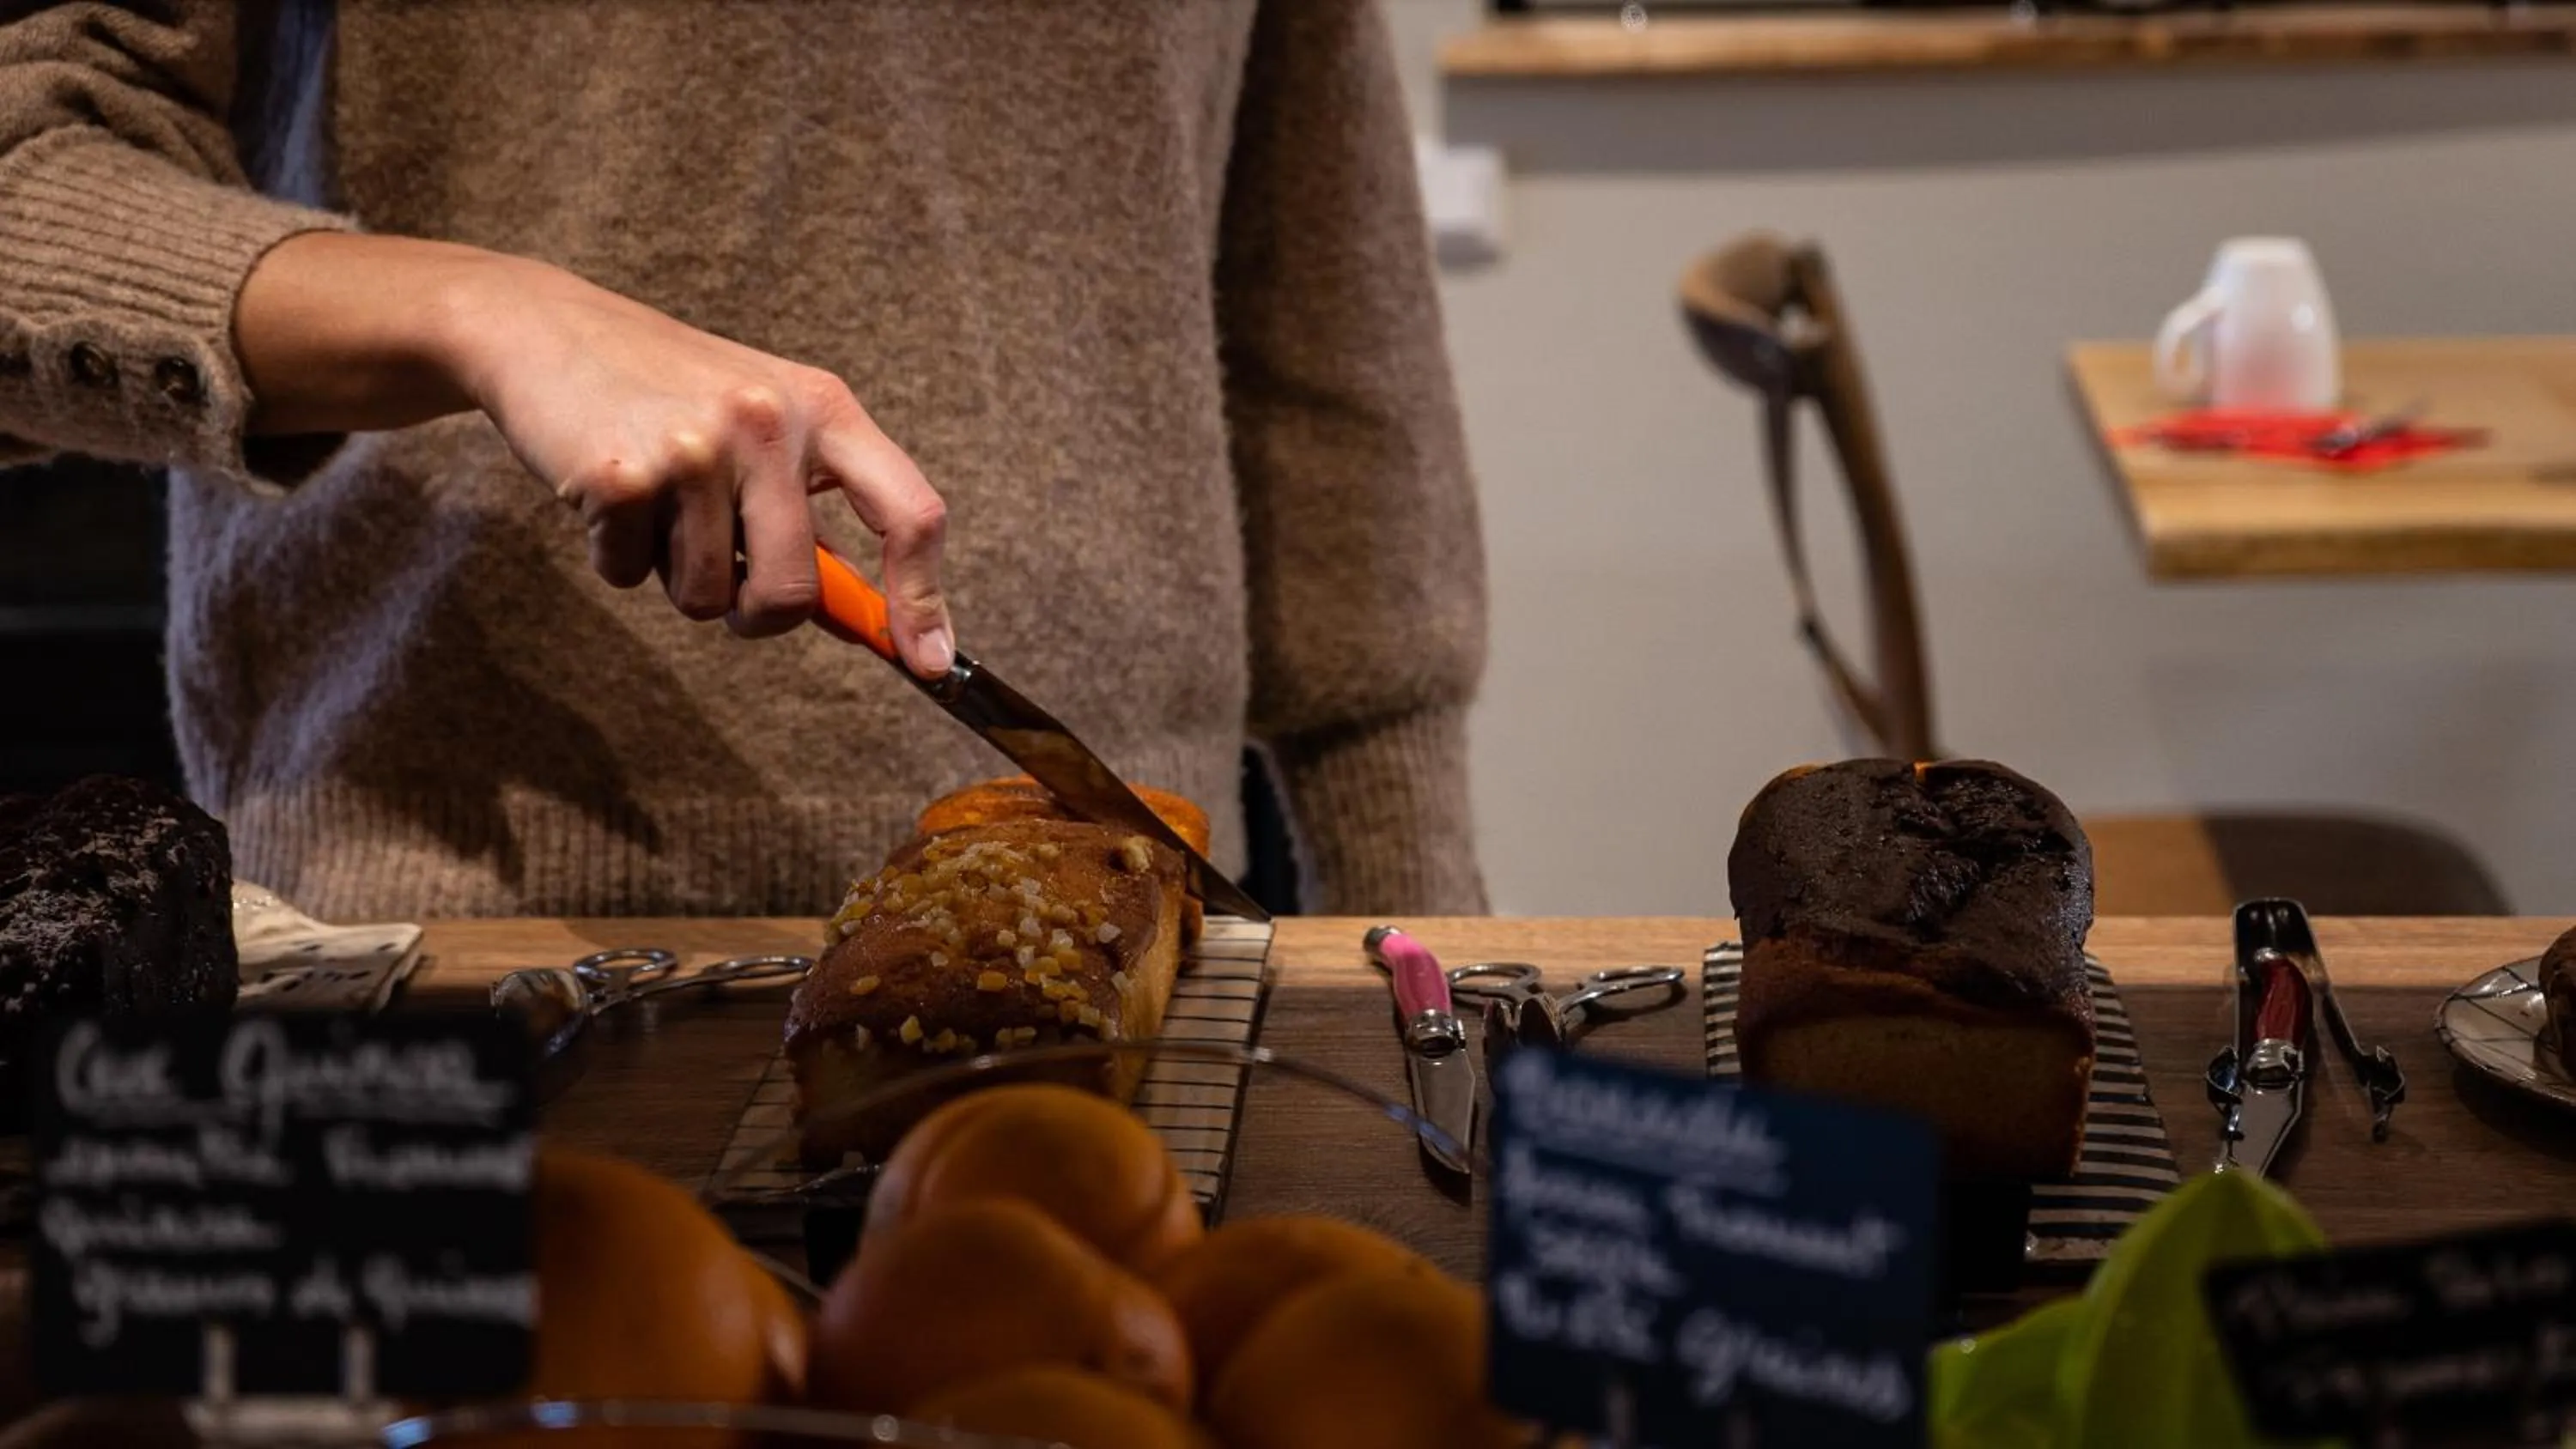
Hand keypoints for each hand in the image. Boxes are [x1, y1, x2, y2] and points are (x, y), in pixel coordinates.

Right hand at [445, 258, 951, 664]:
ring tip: (657, 503)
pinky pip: (630, 576)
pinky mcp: (620, 474)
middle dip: (757, 613)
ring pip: (706, 596)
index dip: (924, 598)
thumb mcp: (765, 421)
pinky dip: (615, 555)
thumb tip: (871, 619)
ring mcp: (695, 447)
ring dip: (675, 575)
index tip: (930, 662)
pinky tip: (608, 492)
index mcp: (824, 407)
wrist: (545, 327)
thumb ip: (814, 508)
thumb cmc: (670, 390)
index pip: (910, 513)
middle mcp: (769, 421)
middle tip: (727, 586)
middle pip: (794, 593)